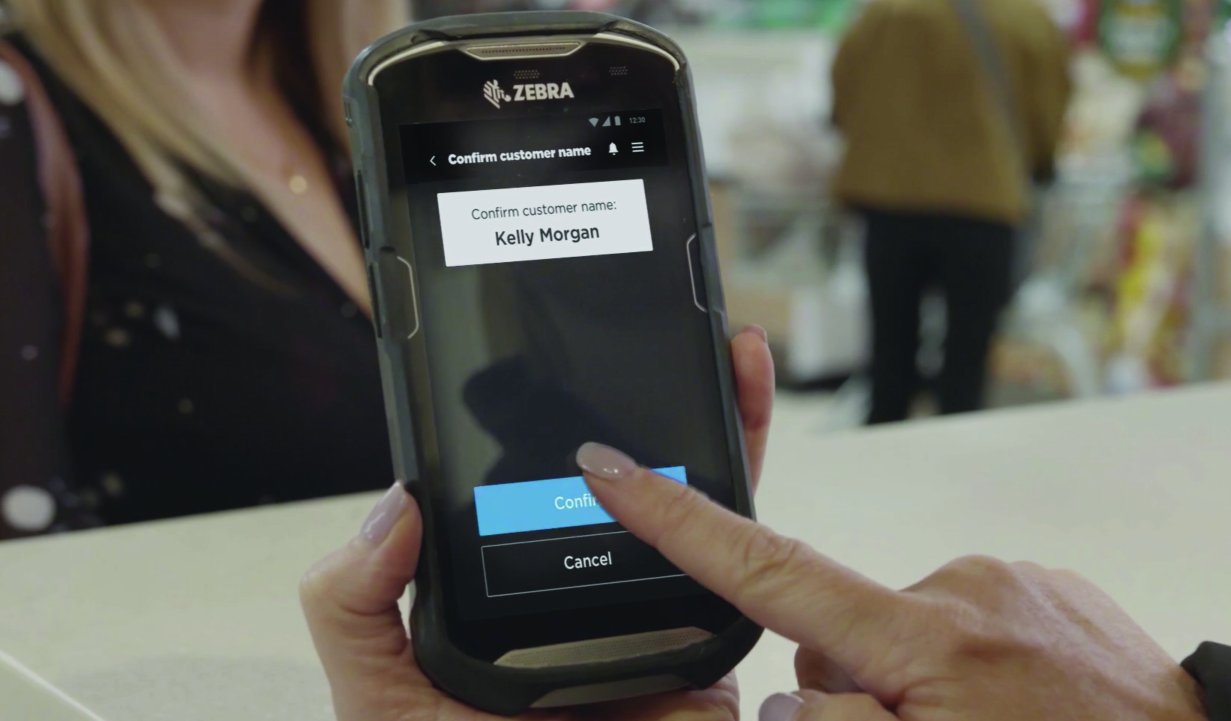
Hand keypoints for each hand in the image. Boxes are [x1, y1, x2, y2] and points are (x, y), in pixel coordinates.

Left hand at [300, 327, 773, 720]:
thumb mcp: (377, 689)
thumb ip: (354, 600)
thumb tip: (394, 503)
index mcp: (514, 582)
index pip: (543, 485)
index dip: (564, 416)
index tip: (571, 349)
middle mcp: (589, 588)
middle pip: (638, 480)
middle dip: (668, 396)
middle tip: (676, 326)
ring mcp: (653, 618)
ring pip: (701, 512)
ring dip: (725, 424)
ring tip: (730, 356)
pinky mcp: (703, 648)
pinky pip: (743, 575)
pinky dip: (759, 505)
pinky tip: (751, 423)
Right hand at [575, 448, 1208, 720]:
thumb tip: (789, 692)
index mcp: (924, 639)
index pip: (768, 569)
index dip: (677, 519)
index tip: (613, 465)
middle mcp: (957, 588)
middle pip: (830, 631)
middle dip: (843, 684)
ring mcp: (1001, 578)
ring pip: (895, 633)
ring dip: (909, 680)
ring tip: (974, 720)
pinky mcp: (1038, 580)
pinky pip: (955, 619)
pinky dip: (958, 662)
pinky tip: (1006, 699)